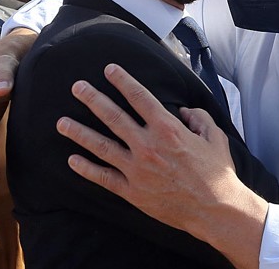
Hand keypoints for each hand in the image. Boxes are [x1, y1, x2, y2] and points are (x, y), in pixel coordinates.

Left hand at [57, 63, 266, 268]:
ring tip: (61, 122)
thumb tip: (184, 110)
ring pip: (101, 146)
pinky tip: (71, 160)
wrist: (215, 210)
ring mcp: (137, 169)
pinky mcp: (132, 191)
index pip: (139, 97)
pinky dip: (86, 169)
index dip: (123, 80)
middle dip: (92, 99)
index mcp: (167, 128)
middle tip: (76, 87)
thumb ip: (199, 118)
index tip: (109, 69)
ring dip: (79, 132)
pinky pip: (104, 177)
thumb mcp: (215, 136)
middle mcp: (148, 145)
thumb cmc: (217, 172)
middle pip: (113, 116)